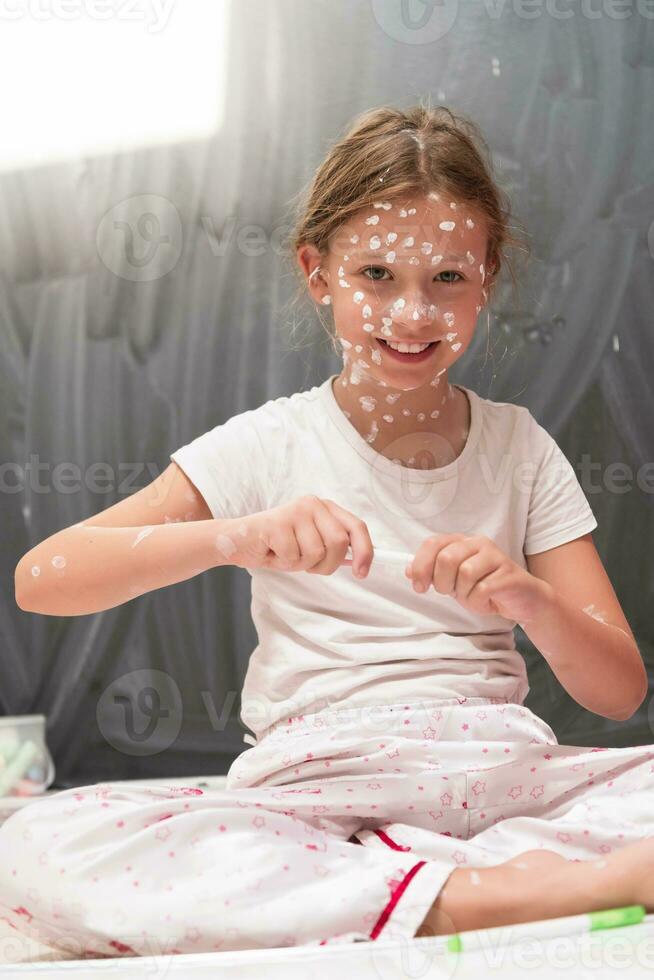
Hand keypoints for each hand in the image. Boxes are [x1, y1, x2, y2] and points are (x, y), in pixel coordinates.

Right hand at [213, 495, 373, 576]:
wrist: (237, 541)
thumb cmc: (276, 545)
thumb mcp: (310, 545)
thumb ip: (333, 547)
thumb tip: (359, 562)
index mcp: (325, 507)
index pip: (356, 527)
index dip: (365, 551)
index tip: (362, 573)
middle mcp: (313, 504)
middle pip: (339, 543)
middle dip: (325, 564)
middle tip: (305, 565)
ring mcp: (295, 511)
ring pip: (316, 552)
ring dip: (300, 564)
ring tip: (284, 554)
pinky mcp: (277, 522)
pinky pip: (293, 556)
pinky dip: (282, 563)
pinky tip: (271, 552)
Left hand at [405, 533, 551, 622]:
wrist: (523, 600)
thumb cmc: (486, 588)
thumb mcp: (455, 580)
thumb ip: (433, 572)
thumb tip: (408, 571)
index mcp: (462, 541)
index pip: (433, 543)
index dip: (420, 566)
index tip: (418, 586)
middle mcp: (479, 543)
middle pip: (447, 558)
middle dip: (442, 582)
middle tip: (450, 593)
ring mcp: (495, 557)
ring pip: (464, 574)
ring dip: (462, 594)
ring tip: (472, 597)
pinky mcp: (508, 574)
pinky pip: (481, 589)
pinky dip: (477, 602)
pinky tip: (485, 602)